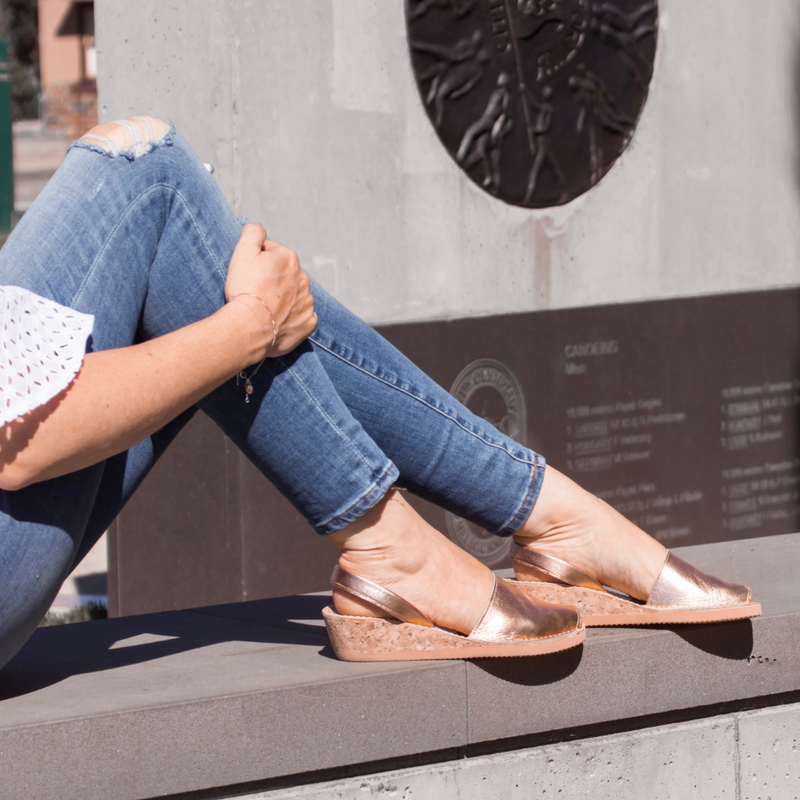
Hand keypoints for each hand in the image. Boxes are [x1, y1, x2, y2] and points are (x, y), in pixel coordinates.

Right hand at [224, 223, 317, 357]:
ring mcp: (308, 302)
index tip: (247, 275)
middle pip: (285, 275)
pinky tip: (278, 321)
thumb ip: (252, 233)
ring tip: (265, 309)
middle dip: (273, 281)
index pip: (272, 254)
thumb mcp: (242, 251)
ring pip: (295, 296)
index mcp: (289, 258)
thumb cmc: (244, 289)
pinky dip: (293, 318)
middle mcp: (303, 278)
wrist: (249, 326)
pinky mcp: (308, 323)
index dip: (256, 263)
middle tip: (255, 293)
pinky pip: (302, 317)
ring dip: (284, 300)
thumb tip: (259, 228)